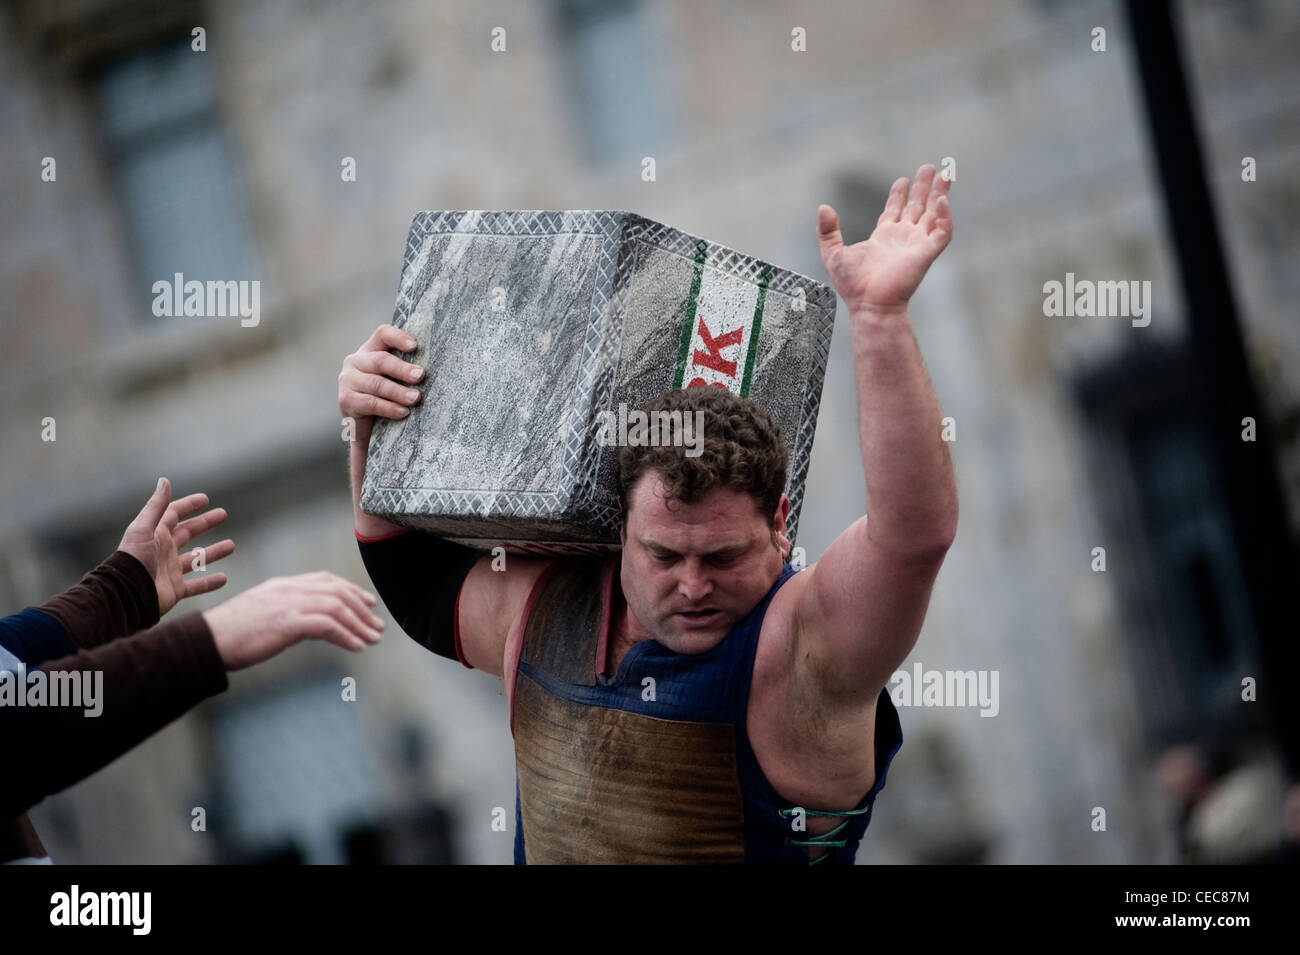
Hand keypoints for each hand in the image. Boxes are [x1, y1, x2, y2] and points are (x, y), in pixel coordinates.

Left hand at [117, 478, 233, 615]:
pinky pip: (196, 586)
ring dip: (214, 552)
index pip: (173, 514)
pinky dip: (210, 583)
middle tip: (222, 515)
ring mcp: (170, 570)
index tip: (205, 499)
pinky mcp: (175, 590)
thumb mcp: (143, 529)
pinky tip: (224, 579)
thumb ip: (155, 506)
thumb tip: (165, 480)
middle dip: (205, 523)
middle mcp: (163, 551)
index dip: (188, 505)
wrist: (126, 595)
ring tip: (232, 545)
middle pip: (187, 533)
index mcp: (155, 535)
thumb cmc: (133, 560)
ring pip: (196, 559)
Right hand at [201, 572, 384, 670]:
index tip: (368, 603)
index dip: (351, 590)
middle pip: (337, 592)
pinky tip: (357, 647)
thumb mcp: (264, 614)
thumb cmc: (232, 633)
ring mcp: (288, 604)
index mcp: (284, 585)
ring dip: (359, 625)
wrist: (206, 640)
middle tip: (378, 626)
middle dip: (362, 609)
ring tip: (373, 639)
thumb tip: (311, 625)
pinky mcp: (286, 622)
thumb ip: (288, 612)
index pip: (326, 580)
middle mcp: (289, 589)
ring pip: (337, 607)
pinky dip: (346, 636)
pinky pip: (327, 626)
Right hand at [338, 323, 425, 443]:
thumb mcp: (393, 379)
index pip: (383, 335)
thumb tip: (429, 371)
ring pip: (376, 383)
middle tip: (420, 376)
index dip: (398, 337)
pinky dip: (388, 408)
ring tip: (415, 398)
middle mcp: (356, 361)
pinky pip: (370, 402)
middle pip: (380, 360)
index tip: (415, 346)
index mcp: (370, 350)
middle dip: (402, 369)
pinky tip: (403, 412)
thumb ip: (405, 371)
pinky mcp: (345, 400)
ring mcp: (348, 380)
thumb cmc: (384, 397)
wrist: (363, 426)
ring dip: (398, 392)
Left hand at [817, 163, 952, 314]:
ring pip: (934, 214)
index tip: (902, 180)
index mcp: (883, 238)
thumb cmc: (852, 285)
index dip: (899, 194)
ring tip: (946, 174)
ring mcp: (917, 244)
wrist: (868, 304)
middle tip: (930, 168)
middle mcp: (903, 239)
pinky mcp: (927, 253)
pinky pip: (942, 231)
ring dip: (940, 194)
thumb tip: (823, 208)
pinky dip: (945, 216)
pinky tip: (941, 200)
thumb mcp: (832, 254)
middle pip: (918, 207)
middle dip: (924, 187)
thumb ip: (827, 231)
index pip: (895, 211)